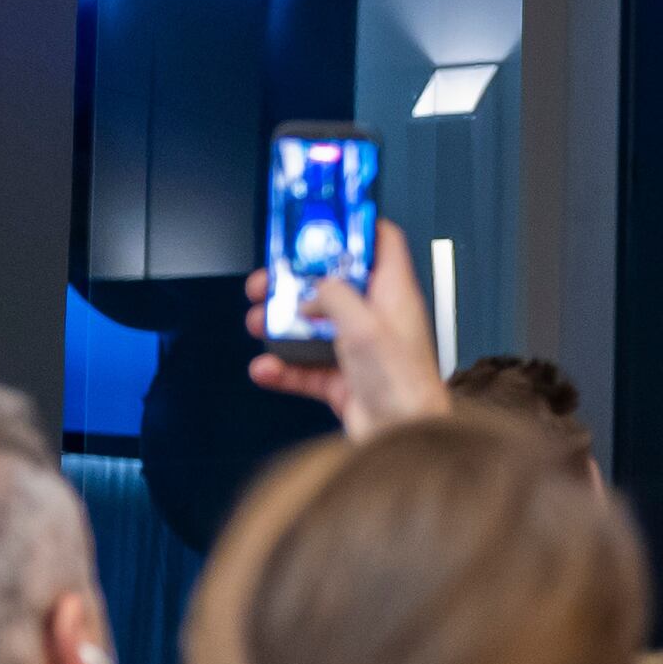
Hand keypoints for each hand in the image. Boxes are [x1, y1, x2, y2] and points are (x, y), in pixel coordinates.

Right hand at [244, 221, 450, 439]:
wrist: (402, 439)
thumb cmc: (404, 385)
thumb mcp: (365, 326)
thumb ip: (336, 296)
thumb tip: (316, 288)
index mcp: (393, 295)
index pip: (381, 244)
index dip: (354, 229)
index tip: (322, 223)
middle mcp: (377, 319)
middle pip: (333, 285)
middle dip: (296, 281)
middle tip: (269, 280)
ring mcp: (359, 350)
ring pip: (313, 326)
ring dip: (281, 324)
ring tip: (258, 321)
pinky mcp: (344, 381)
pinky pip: (305, 368)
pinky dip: (283, 367)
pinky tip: (266, 367)